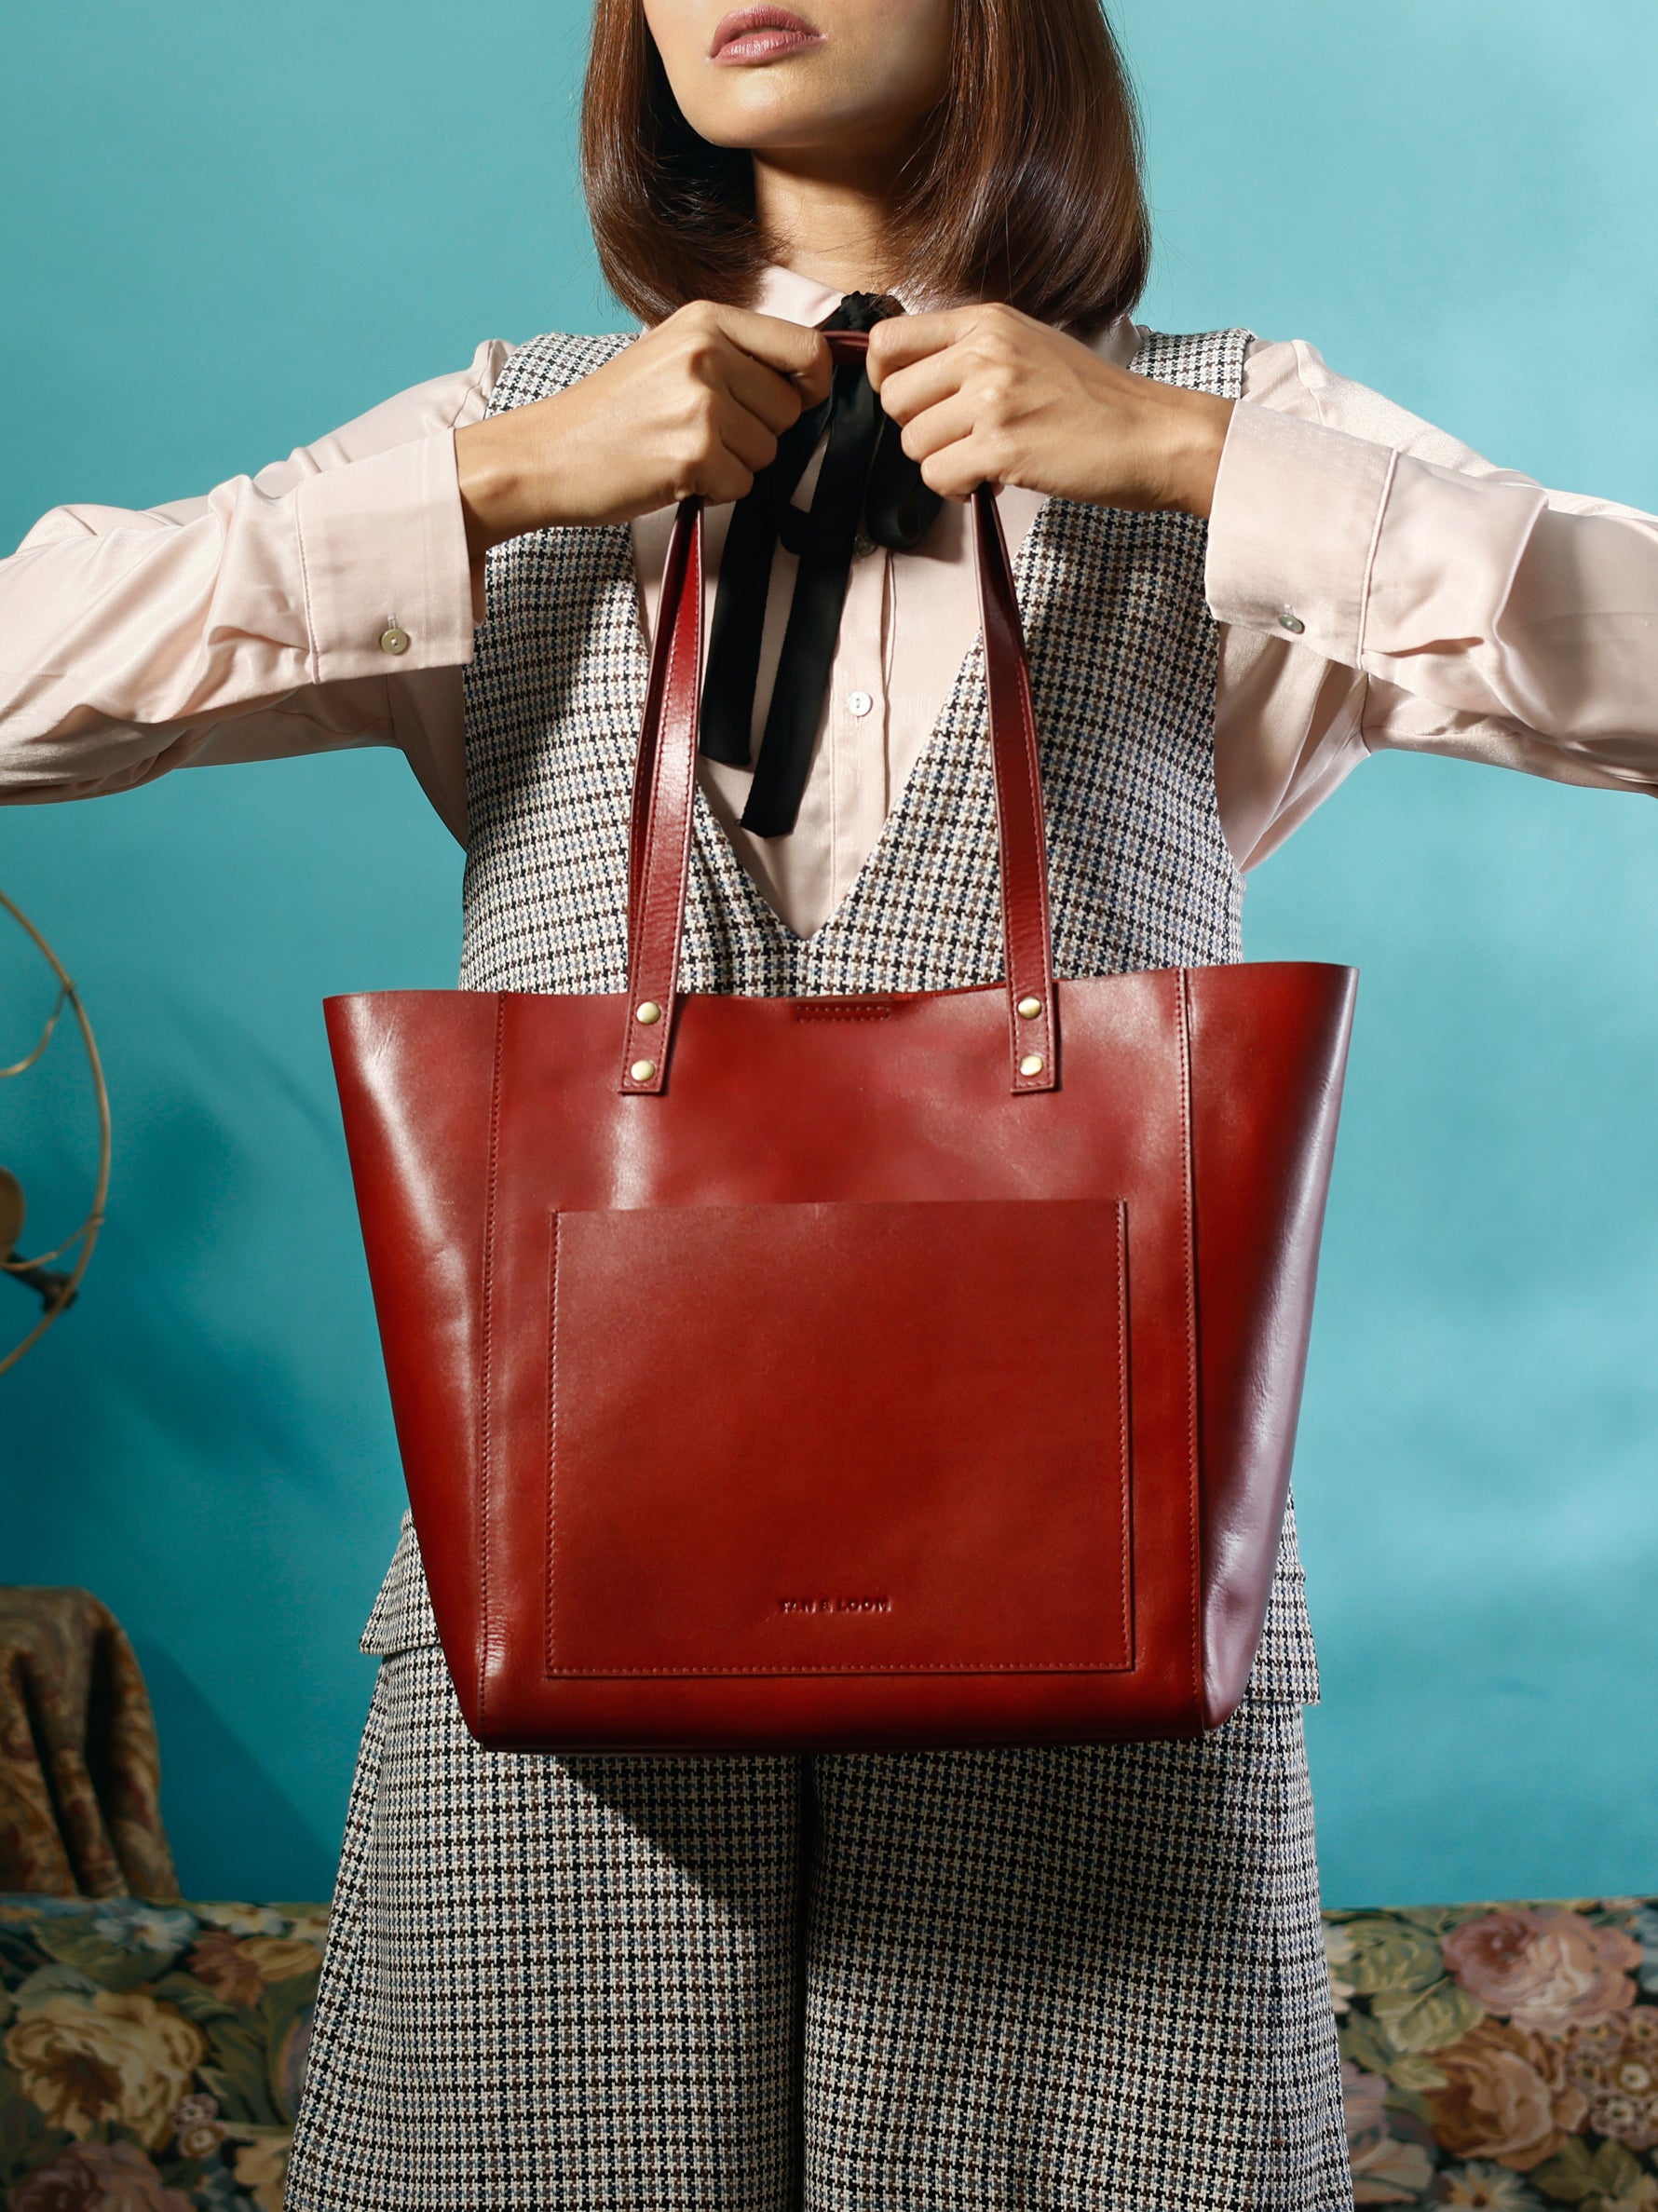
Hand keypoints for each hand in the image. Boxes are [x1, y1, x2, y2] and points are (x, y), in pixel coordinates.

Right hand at [455, 302, 832, 554]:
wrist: (547, 453)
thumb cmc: (611, 414)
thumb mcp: (672, 354)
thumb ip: (735, 354)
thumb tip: (811, 374)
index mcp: (707, 320)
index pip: (806, 348)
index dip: (811, 383)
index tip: (796, 399)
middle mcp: (708, 353)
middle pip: (790, 409)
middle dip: (758, 433)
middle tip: (703, 433)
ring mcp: (701, 403)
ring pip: (768, 451)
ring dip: (734, 465)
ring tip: (682, 451)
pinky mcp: (694, 454)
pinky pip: (741, 485)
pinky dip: (713, 492)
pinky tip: (673, 474)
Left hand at [866, 303, 1234, 517]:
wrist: (1153, 433)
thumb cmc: (1096, 401)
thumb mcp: (1029, 346)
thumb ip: (973, 353)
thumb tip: (915, 381)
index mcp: (985, 321)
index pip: (889, 340)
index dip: (884, 380)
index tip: (912, 403)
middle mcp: (983, 351)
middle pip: (894, 399)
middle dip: (917, 431)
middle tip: (957, 440)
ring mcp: (993, 398)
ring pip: (913, 444)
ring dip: (941, 463)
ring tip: (982, 461)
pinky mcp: (1002, 446)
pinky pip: (938, 476)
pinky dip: (956, 489)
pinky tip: (990, 481)